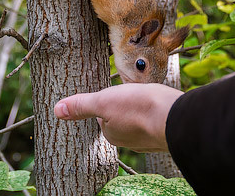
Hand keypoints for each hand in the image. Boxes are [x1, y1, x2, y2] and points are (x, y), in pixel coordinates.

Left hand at [54, 83, 182, 151]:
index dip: (109, 101)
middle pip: (121, 118)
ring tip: (148, 97)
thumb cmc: (138, 108)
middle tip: (133, 93)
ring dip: (142, 109)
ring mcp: (149, 139)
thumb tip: (57, 110)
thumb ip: (82, 105)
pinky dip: (157, 113)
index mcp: (112, 133)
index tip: (116, 92)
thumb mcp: (104, 101)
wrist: (176, 117)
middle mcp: (129, 141)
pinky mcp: (166, 134)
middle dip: (126, 105)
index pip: (104, 116)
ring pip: (140, 120)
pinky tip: (161, 105)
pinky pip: (156, 121)